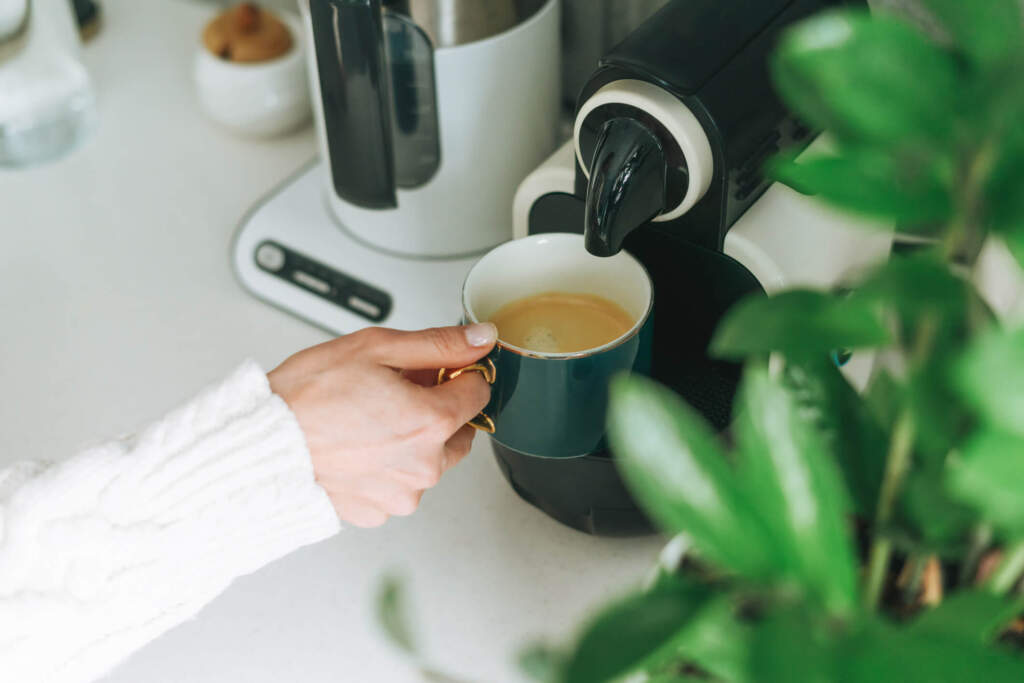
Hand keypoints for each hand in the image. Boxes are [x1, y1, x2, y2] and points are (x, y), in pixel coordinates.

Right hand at [267, 323, 496, 527]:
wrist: (259, 444)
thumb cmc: (307, 396)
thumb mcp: (375, 348)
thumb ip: (438, 344)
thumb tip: (480, 338)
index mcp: (432, 422)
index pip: (479, 392)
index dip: (458, 374)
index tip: (435, 370)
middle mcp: (425, 466)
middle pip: (459, 430)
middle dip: (438, 409)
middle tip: (395, 392)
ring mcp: (402, 494)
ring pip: (429, 461)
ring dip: (414, 441)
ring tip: (369, 421)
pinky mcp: (378, 511)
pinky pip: (397, 484)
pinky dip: (386, 467)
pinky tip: (357, 448)